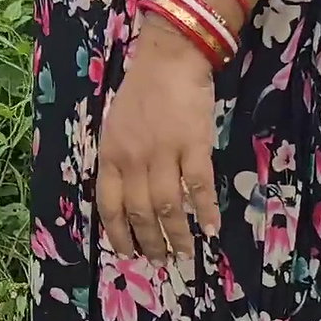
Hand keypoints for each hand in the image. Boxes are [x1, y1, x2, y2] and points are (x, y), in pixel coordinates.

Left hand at [95, 16, 221, 261]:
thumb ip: (119, 160)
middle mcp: (133, 159)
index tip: (127, 254)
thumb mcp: (116, 128)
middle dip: (149, 242)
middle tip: (161, 261)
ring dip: (177, 235)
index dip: (118, 234)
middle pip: (140, 212)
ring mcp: (163, 153)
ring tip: (185, 253)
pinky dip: (206, 211)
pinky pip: (199, 187)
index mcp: (110, 156)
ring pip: (168, 207)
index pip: (109, 206)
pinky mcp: (193, 145)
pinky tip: (211, 229)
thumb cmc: (142, 93)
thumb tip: (126, 198)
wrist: (169, 59)